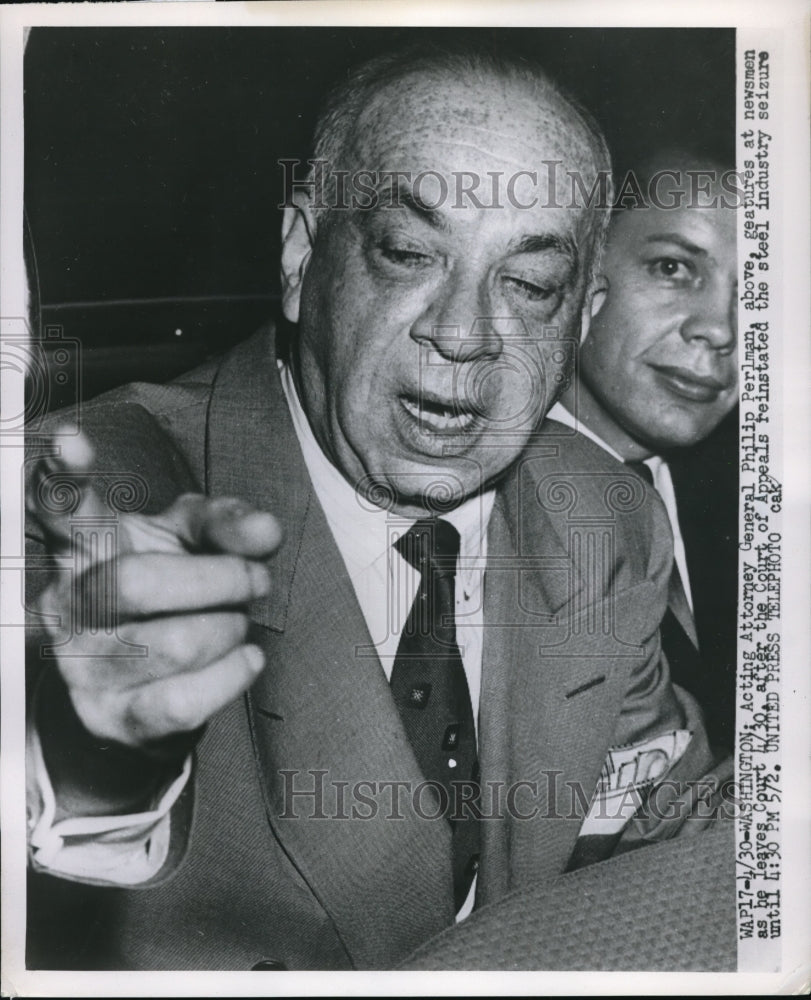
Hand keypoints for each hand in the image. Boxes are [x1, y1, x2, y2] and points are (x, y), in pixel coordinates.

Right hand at [29, 426, 281, 755]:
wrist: (146, 692)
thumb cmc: (171, 599)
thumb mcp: (193, 546)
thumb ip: (226, 524)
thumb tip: (266, 529)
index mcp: (85, 550)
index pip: (64, 509)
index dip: (62, 477)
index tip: (73, 442)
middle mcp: (70, 605)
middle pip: (138, 583)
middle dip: (220, 580)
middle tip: (257, 580)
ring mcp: (84, 667)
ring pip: (176, 643)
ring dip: (231, 628)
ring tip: (235, 623)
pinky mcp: (114, 720)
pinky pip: (185, 700)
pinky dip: (233, 674)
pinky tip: (246, 658)